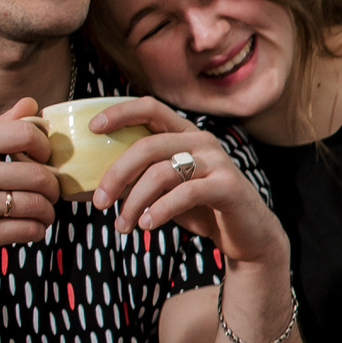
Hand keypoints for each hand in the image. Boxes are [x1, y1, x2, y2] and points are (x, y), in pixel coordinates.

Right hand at [0, 98, 59, 269]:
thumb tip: (31, 104)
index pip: (23, 133)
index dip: (45, 146)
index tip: (44, 158)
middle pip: (38, 175)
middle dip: (52, 186)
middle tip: (48, 191)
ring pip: (37, 205)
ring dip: (48, 211)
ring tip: (42, 212)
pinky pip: (28, 230)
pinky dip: (37, 229)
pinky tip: (30, 227)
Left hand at [86, 98, 289, 269]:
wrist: (248, 234)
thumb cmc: (203, 208)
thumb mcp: (169, 186)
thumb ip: (145, 174)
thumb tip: (101, 181)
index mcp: (185, 134)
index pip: (150, 108)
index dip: (120, 113)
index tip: (92, 128)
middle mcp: (202, 141)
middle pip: (147, 146)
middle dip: (116, 174)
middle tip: (99, 201)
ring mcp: (217, 162)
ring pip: (161, 173)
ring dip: (134, 202)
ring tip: (123, 225)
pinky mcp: (227, 186)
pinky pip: (185, 194)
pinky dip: (160, 210)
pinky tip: (148, 225)